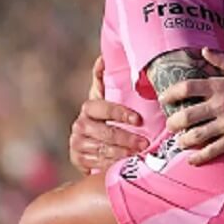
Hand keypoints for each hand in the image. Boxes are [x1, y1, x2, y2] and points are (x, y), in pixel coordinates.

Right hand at [69, 57, 147, 174]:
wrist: (88, 143)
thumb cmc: (104, 118)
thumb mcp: (104, 99)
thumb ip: (103, 80)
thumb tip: (102, 58)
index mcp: (88, 108)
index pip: (103, 108)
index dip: (120, 113)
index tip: (138, 119)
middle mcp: (79, 125)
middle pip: (105, 132)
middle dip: (127, 138)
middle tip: (145, 143)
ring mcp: (77, 144)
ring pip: (103, 150)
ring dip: (123, 153)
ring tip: (140, 155)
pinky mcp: (78, 160)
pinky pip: (98, 164)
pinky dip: (114, 165)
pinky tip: (127, 165)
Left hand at [161, 48, 223, 164]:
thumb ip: (223, 60)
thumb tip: (204, 51)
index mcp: (221, 86)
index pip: (186, 88)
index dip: (170, 94)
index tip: (163, 99)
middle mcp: (221, 106)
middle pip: (185, 115)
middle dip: (172, 122)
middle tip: (169, 125)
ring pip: (195, 136)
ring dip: (183, 140)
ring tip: (180, 141)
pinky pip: (212, 150)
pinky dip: (199, 157)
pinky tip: (192, 160)